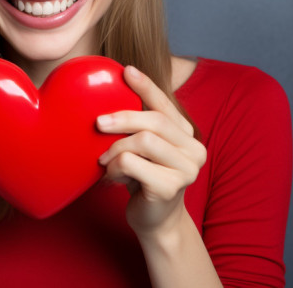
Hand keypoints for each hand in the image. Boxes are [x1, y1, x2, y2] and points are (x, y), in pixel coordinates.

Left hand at [96, 65, 206, 239]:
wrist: (154, 221)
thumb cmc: (143, 178)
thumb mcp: (142, 148)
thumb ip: (139, 125)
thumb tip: (110, 95)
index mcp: (187, 134)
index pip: (166, 104)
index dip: (146, 86)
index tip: (126, 71)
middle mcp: (194, 149)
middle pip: (154, 121)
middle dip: (122, 118)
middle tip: (98, 123)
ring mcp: (187, 169)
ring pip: (143, 141)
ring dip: (116, 149)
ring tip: (104, 160)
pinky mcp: (171, 187)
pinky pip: (132, 164)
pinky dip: (115, 167)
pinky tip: (111, 176)